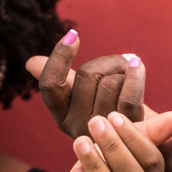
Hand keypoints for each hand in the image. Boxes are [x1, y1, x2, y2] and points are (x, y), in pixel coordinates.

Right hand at [26, 30, 143, 138]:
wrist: (141, 137)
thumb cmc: (111, 110)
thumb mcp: (84, 95)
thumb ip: (62, 78)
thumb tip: (30, 62)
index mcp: (62, 115)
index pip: (50, 84)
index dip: (59, 57)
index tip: (73, 35)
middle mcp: (77, 127)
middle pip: (87, 75)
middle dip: (107, 62)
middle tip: (121, 64)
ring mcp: (102, 133)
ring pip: (110, 82)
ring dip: (124, 70)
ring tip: (131, 74)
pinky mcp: (127, 133)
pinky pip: (129, 96)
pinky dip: (135, 75)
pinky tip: (138, 66)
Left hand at [53, 110, 171, 171]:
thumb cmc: (108, 164)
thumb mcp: (127, 146)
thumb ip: (151, 132)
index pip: (152, 160)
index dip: (134, 137)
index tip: (114, 116)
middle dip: (113, 147)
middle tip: (95, 122)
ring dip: (95, 165)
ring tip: (79, 141)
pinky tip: (76, 168)